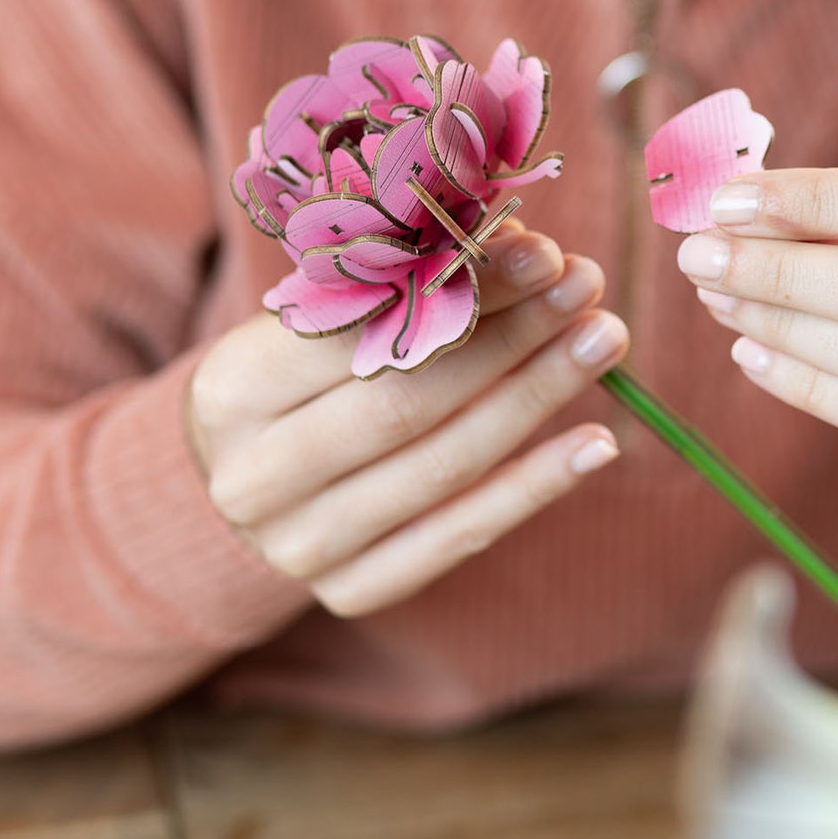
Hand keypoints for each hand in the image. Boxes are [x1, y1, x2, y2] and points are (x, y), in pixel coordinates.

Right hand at [187, 221, 630, 614]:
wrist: (245, 482)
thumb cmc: (303, 379)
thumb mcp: (325, 321)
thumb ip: (408, 283)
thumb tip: (521, 248)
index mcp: (233, 390)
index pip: (360, 331)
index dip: (458, 289)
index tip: (541, 253)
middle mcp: (255, 476)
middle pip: (407, 402)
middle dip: (510, 339)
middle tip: (587, 286)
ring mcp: (301, 545)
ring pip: (444, 467)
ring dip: (537, 397)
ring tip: (604, 341)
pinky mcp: (352, 591)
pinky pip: (461, 536)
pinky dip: (536, 487)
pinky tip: (596, 443)